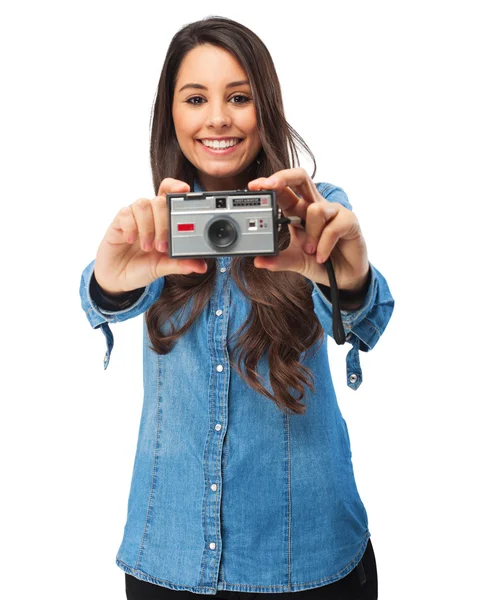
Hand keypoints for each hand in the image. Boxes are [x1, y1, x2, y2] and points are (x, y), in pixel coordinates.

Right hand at [94, 178, 207, 293]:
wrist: (118, 278)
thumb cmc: (142, 267)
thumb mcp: (164, 267)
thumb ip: (181, 264)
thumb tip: (202, 266)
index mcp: (164, 220)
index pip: (170, 194)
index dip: (176, 187)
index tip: (184, 189)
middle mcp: (150, 215)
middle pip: (160, 200)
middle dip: (164, 223)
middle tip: (162, 247)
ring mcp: (134, 217)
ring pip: (143, 205)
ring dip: (148, 227)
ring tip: (147, 248)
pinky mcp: (118, 222)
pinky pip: (125, 214)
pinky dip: (131, 227)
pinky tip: (131, 240)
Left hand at [248, 168, 368, 290]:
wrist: (344, 278)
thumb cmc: (320, 262)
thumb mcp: (296, 262)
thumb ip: (278, 260)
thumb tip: (258, 261)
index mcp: (298, 211)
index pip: (283, 190)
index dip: (269, 184)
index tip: (253, 186)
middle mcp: (314, 206)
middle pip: (300, 178)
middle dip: (283, 177)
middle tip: (269, 186)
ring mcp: (333, 211)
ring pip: (316, 209)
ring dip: (310, 234)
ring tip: (310, 251)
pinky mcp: (349, 221)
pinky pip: (333, 227)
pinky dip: (324, 245)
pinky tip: (321, 256)